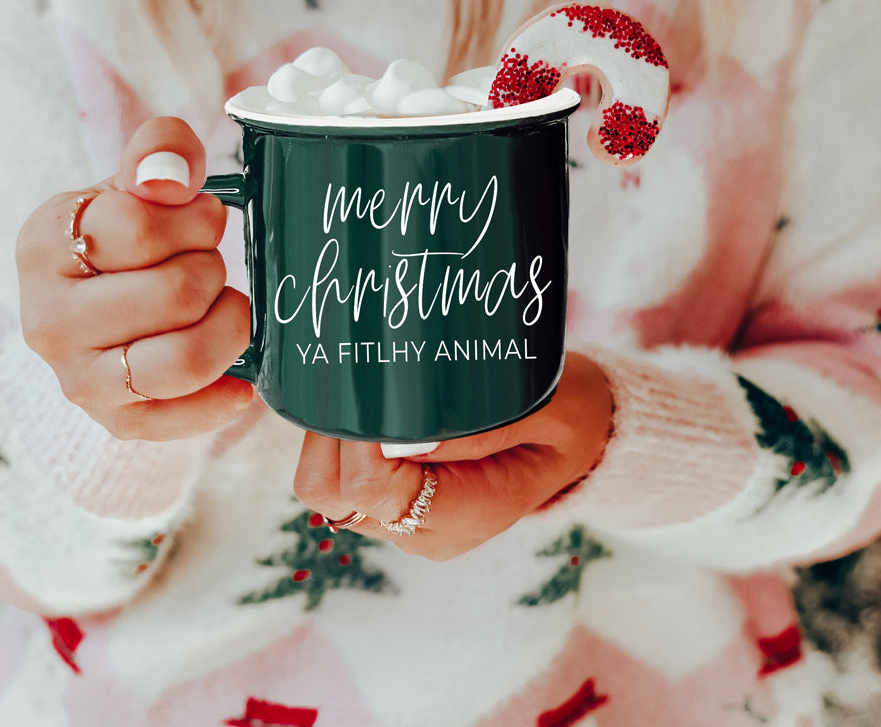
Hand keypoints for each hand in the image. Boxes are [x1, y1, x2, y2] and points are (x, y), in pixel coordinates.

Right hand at [17, 117, 252, 440]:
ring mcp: (77, 377)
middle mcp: (47, 319)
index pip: (139, 227)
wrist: (100, 296)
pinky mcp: (113, 420)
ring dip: (229, 326)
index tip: (200, 218)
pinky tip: (242, 376)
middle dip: (213, 269)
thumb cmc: (125, 233)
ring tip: (226, 307)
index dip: (195, 218)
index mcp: (44, 245)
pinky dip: (225, 397)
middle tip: (210, 263)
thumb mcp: (138, 179)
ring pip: (184, 360)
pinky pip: (182, 420)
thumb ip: (160, 151)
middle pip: (175, 294)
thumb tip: (169, 179)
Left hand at [292, 352, 612, 559]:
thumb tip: (405, 434)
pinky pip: (344, 480)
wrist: (583, 443)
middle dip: (328, 435)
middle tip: (353, 381)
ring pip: (328, 489)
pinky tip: (367, 405)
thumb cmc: (570, 417)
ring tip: (360, 388)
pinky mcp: (400, 504)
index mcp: (465, 514)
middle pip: (333, 495)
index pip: (373, 490)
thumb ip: (483, 427)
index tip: (366, 389)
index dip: (356, 438)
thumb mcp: (547, 411)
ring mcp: (408, 522)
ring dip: (329, 437)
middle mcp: (425, 531)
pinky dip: (341, 443)